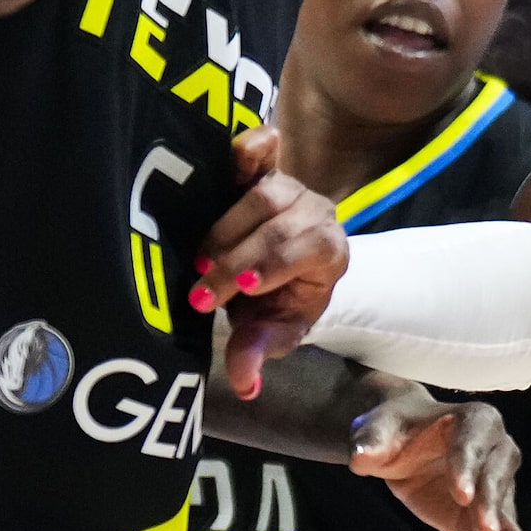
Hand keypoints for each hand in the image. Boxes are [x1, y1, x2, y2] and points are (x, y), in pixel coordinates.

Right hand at [194, 128, 345, 399]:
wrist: (274, 268)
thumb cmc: (277, 301)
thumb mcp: (272, 330)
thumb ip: (259, 351)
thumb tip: (244, 384)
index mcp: (331, 250)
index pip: (306, 250)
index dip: (271, 267)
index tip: (235, 289)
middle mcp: (317, 211)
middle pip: (279, 223)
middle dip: (236, 258)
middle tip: (200, 290)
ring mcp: (290, 185)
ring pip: (261, 194)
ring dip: (226, 226)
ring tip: (200, 257)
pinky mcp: (262, 168)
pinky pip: (261, 149)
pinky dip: (252, 147)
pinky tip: (237, 153)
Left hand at [348, 386, 530, 530]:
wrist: (403, 444)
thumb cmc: (394, 429)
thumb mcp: (377, 428)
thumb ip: (370, 440)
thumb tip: (362, 457)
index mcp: (476, 421)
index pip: (475, 443)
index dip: (469, 468)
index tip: (461, 495)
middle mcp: (498, 454)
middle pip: (498, 481)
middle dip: (491, 507)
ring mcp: (497, 492)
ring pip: (505, 520)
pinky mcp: (485, 525)